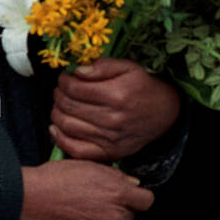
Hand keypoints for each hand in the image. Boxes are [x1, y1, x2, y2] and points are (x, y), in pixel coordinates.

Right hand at [17, 160, 153, 219]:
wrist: (29, 200)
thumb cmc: (53, 180)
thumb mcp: (88, 165)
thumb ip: (115, 175)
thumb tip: (133, 184)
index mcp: (118, 191)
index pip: (146, 199)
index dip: (136, 198)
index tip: (127, 198)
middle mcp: (116, 214)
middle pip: (134, 216)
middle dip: (123, 211)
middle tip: (104, 207)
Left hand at [51, 58, 180, 162]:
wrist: (164, 113)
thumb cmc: (143, 87)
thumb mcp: (128, 67)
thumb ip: (102, 66)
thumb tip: (76, 71)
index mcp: (116, 95)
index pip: (75, 88)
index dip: (64, 80)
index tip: (64, 77)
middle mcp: (112, 119)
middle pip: (68, 106)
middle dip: (58, 94)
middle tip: (60, 89)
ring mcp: (109, 139)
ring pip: (67, 126)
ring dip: (56, 112)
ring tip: (60, 104)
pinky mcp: (108, 153)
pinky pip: (75, 150)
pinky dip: (59, 139)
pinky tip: (55, 127)